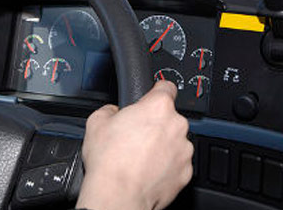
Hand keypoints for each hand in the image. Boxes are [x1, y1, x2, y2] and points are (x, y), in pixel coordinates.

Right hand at [75, 80, 192, 209]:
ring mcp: (183, 150)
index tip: (153, 97)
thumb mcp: (96, 122)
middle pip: (169, 118)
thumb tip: (113, 111)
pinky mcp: (185, 172)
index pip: (166, 87)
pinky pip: (177, 164)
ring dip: (162, 146)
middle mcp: (176, 125)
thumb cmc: (109, 160)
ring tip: (140, 158)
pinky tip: (148, 171)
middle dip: (155, 125)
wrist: (118, 194)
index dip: (156, 91)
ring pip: (174, 142)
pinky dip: (166, 167)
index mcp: (158, 107)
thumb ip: (110, 109)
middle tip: (135, 137)